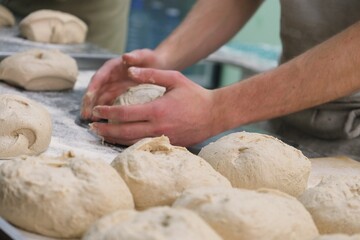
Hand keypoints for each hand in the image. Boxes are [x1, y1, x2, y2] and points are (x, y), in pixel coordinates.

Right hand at [80, 49, 164, 119]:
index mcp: (112, 67)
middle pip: (96, 91)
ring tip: (92, 122)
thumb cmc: (149, 59)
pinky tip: (105, 124)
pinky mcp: (118, 97)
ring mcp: (113, 88)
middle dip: (89, 103)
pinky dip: (106, 113)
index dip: (92, 88)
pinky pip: (109, 105)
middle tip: (86, 115)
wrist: (156, 66)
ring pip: (100, 100)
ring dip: (95, 110)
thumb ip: (135, 56)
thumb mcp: (144, 56)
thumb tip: (125, 56)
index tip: (89, 98)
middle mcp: (109, 78)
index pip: (99, 78)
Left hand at [89, 67, 218, 146]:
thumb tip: (129, 70)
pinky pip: (143, 146)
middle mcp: (157, 127)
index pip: (124, 114)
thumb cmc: (195, 95)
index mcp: (157, 110)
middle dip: (105, 129)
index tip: (97, 110)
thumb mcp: (174, 78)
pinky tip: (120, 140)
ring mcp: (163, 139)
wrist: (215, 115)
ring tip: (101, 134)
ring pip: (131, 142)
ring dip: (113, 138)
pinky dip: (128, 144)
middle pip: (123, 132)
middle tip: (92, 125)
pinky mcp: (168, 145)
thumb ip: (151, 74)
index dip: (107, 113)